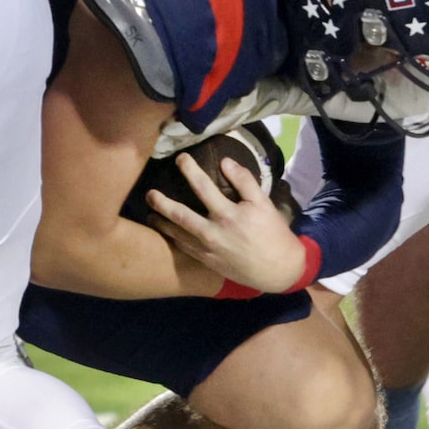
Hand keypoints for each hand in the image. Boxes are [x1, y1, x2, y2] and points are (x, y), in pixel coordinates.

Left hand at [145, 153, 310, 294]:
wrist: (279, 270)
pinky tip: (165, 232)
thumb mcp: (263, 204)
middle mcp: (213, 233)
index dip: (189, 170)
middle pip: (180, 215)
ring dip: (161, 223)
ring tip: (149, 212)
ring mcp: (207, 250)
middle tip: (149, 193)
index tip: (180, 158)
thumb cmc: (273, 234)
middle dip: (162, 203)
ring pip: (177, 234)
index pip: (203, 187)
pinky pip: (184, 249)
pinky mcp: (207, 262)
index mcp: (228, 215)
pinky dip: (172, 239)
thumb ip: (244, 181)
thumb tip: (225, 162)